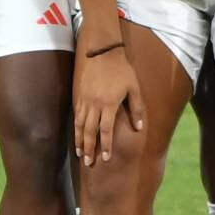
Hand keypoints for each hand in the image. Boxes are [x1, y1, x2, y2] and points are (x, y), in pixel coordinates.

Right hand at [72, 41, 141, 165]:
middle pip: (90, 131)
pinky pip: (76, 115)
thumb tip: (139, 127)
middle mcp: (94, 104)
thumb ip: (136, 109)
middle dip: (88, 148)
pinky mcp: (77, 94)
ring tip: (80, 153)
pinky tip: (76, 134)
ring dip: (79, 140)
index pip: (106, 131)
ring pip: (80, 125)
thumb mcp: (134, 88)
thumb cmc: (121, 69)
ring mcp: (84, 100)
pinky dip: (75, 128)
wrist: (101, 51)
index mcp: (109, 104)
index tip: (106, 158)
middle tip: (88, 162)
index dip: (106, 146)